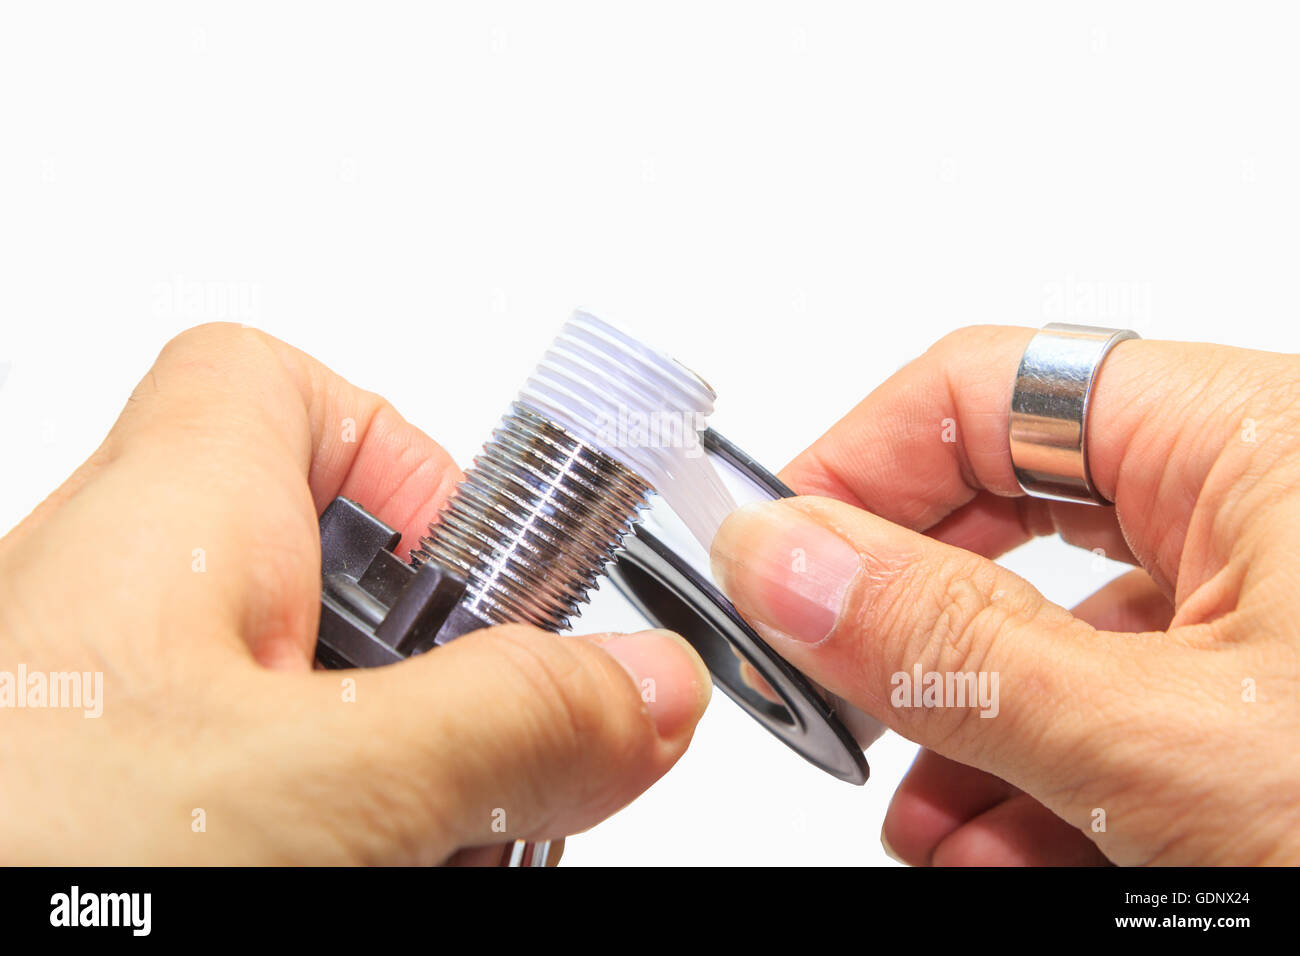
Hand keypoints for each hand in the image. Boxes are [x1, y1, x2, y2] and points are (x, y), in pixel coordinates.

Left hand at [0, 323, 710, 863]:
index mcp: (168, 526)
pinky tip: (369, 868)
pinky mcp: (108, 806)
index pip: (277, 385)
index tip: (483, 562)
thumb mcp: (325, 792)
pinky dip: (340, 831)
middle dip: (439, 666)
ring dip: (405, 777)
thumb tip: (653, 688)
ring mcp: (112, 726)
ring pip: (306, 706)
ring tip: (440, 851)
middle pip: (327, 569)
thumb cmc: (26, 849)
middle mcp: (125, 609)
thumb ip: (512, 724)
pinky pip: (259, 789)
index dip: (397, 446)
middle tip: (499, 762)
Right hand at [710, 326, 1299, 864]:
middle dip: (904, 629)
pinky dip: (1044, 777)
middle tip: (828, 692)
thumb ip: (953, 648)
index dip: (853, 468)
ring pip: (1054, 634)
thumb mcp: (1160, 741)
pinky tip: (1005, 845)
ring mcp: (1270, 603)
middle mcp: (1261, 501)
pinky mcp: (1270, 693)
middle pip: (1005, 516)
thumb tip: (783, 560)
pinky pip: (1120, 705)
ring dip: (963, 734)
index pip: (985, 389)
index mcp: (1251, 440)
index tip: (768, 567)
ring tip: (932, 826)